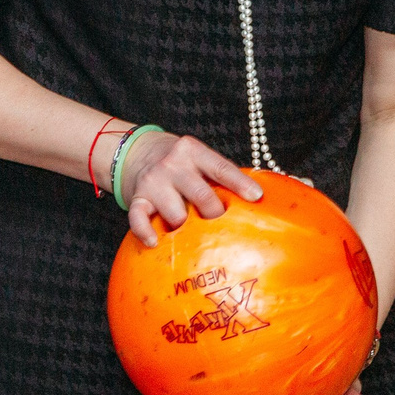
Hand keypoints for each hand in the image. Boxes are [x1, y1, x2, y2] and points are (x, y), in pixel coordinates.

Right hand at [120, 131, 260, 245]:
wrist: (138, 152)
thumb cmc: (180, 163)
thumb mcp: (199, 159)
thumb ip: (220, 176)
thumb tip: (255, 201)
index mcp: (193, 151)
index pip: (221, 168)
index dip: (240, 183)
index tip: (256, 197)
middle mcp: (173, 165)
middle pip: (202, 196)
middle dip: (216, 215)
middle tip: (225, 229)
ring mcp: (153, 182)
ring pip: (177, 214)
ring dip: (187, 229)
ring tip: (194, 236)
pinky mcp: (137, 198)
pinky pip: (139, 219)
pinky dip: (146, 232)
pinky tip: (155, 242)